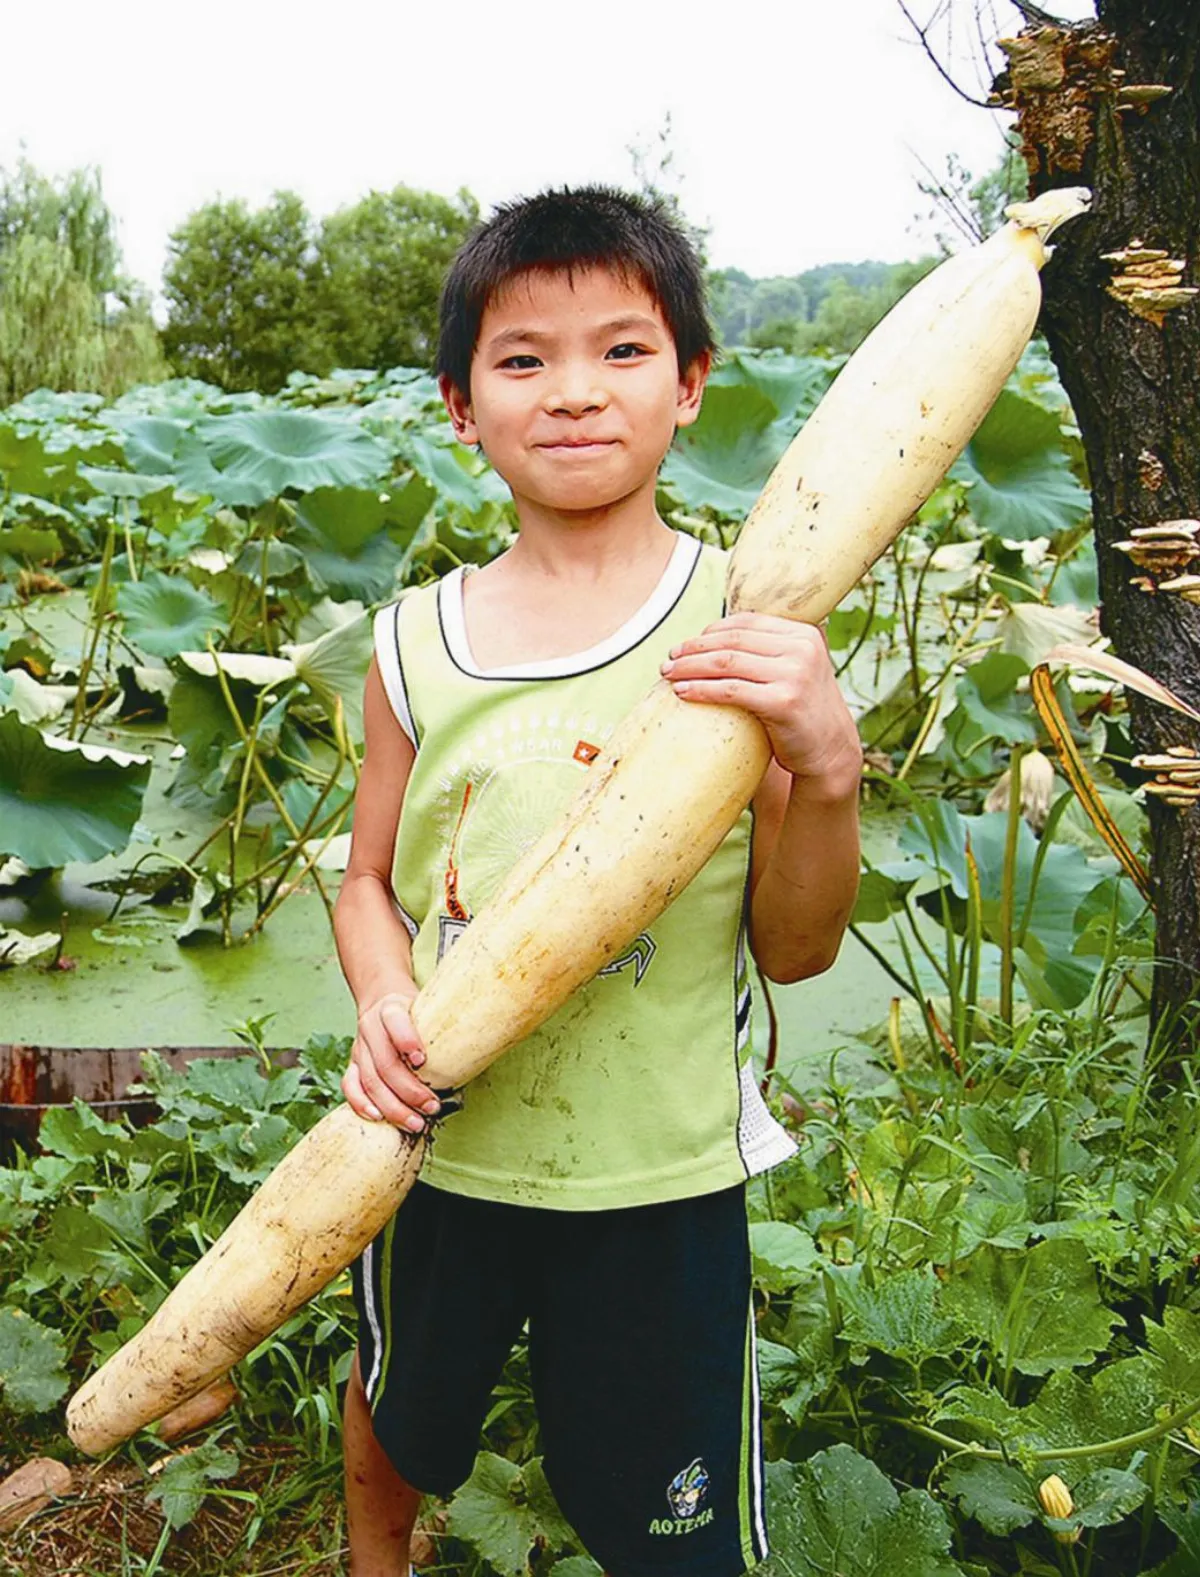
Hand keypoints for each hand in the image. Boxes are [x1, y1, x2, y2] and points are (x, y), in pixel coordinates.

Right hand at [342, 992, 441, 1131]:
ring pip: (370, 1080)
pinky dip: (362, 1104)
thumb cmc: (415, 1011)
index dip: (406, 1040)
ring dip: (393, 1106)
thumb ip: (442, 1026)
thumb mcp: (428, 1008)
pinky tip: (379, 1117)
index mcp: (391, 1008)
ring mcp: (359, 1047)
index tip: (422, 1060)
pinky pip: (351, 1086)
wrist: (382, 999)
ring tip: (415, 1122)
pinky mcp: (352, 1063)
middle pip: (386, 1062)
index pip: (395, 1021)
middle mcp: (371, 1027)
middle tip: (432, 1106)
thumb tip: (476, 1053)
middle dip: (410, 1090)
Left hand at [661, 613, 861, 793]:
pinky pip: (731, 690)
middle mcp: (802, 649)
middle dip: (694, 648)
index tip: (686, 645)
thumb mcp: (795, 670)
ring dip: (690, 667)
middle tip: (668, 660)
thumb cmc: (801, 712)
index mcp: (804, 634)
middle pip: (732, 640)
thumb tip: (718, 635)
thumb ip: (771, 651)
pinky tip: (682, 693)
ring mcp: (795, 674)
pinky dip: (701, 689)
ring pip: (727, 662)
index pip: (746, 622)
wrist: (830, 752)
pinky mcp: (784, 701)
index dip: (710, 631)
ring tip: (668, 675)